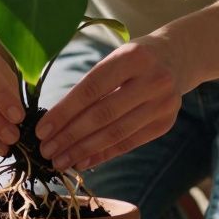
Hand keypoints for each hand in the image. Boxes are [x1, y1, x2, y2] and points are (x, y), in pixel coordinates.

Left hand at [36, 36, 187, 171]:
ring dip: (83, 150)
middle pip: (103, 115)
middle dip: (70, 136)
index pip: (91, 90)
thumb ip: (89, 87)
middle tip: (46, 150)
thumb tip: (54, 122)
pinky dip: (103, 154)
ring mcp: (163, 104)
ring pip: (115, 133)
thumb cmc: (133, 60)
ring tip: (60, 161)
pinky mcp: (166, 123)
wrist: (177, 58)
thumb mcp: (113, 59)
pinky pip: (129, 143)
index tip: (41, 130)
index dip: (64, 112)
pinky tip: (83, 161)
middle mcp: (152, 80)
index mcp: (133, 57)